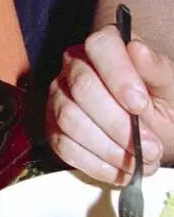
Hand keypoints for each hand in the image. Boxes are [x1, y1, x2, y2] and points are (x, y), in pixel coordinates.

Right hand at [46, 23, 173, 182]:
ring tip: (140, 162)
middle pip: (82, 88)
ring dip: (109, 148)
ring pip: (70, 119)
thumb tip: (138, 50)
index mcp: (105, 45)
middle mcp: (75, 64)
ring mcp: (59, 95)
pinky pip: (64, 146)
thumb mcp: (169, 86)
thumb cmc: (160, 102)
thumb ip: (156, 69)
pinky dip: (96, 164)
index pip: (99, 46)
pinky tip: (121, 170)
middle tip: (150, 146)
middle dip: (118, 124)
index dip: (118, 76)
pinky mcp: (53, 126)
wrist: (151, 129)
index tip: (140, 106)